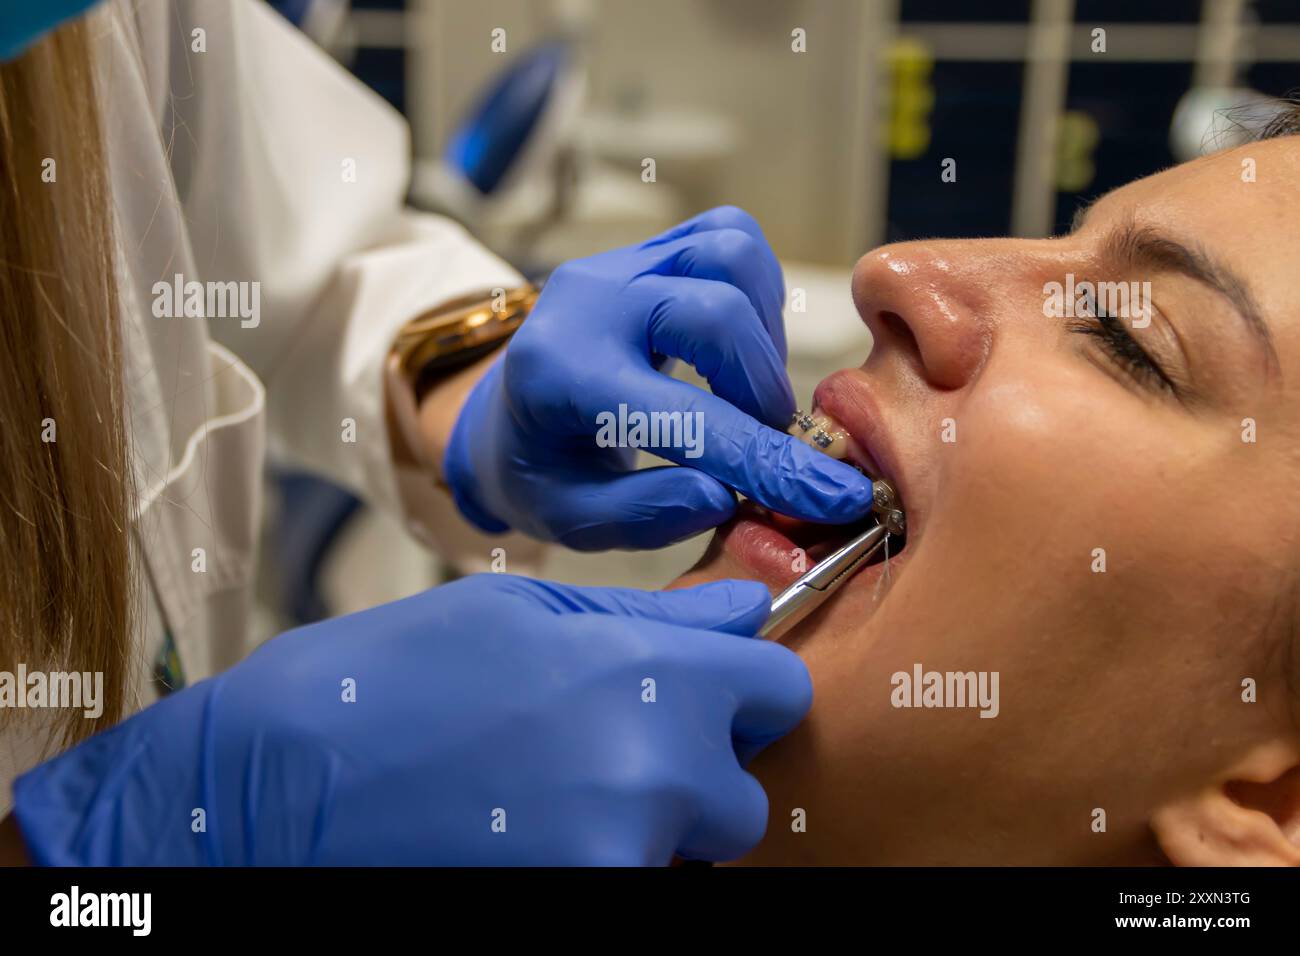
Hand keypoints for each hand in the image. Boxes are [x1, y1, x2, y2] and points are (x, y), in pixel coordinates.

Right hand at [12, 574, 809, 865]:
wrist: (275, 787)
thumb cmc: (392, 679)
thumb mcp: (519, 613)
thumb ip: (652, 617)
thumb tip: (744, 609)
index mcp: (651, 678)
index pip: (778, 690)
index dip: (740, 691)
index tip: (697, 696)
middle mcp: (656, 777)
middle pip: (738, 792)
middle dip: (690, 776)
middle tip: (599, 754)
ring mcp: (620, 857)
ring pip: (685, 854)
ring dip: (642, 829)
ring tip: (545, 796)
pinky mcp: (583, 905)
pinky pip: (631, 885)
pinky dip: (593, 863)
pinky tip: (522, 834)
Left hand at [443, 206, 875, 549]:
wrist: (504, 410)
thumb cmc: (541, 471)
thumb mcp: (572, 522)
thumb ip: (647, 514)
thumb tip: (729, 492)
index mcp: (559, 376)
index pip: (684, 416)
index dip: (766, 462)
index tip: (835, 496)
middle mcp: (587, 301)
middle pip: (717, 312)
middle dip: (763, 387)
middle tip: (765, 441)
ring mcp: (618, 262)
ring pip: (731, 254)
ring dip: (763, 332)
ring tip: (748, 392)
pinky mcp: (647, 247)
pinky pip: (728, 236)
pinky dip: (757, 291)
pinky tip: (739, 349)